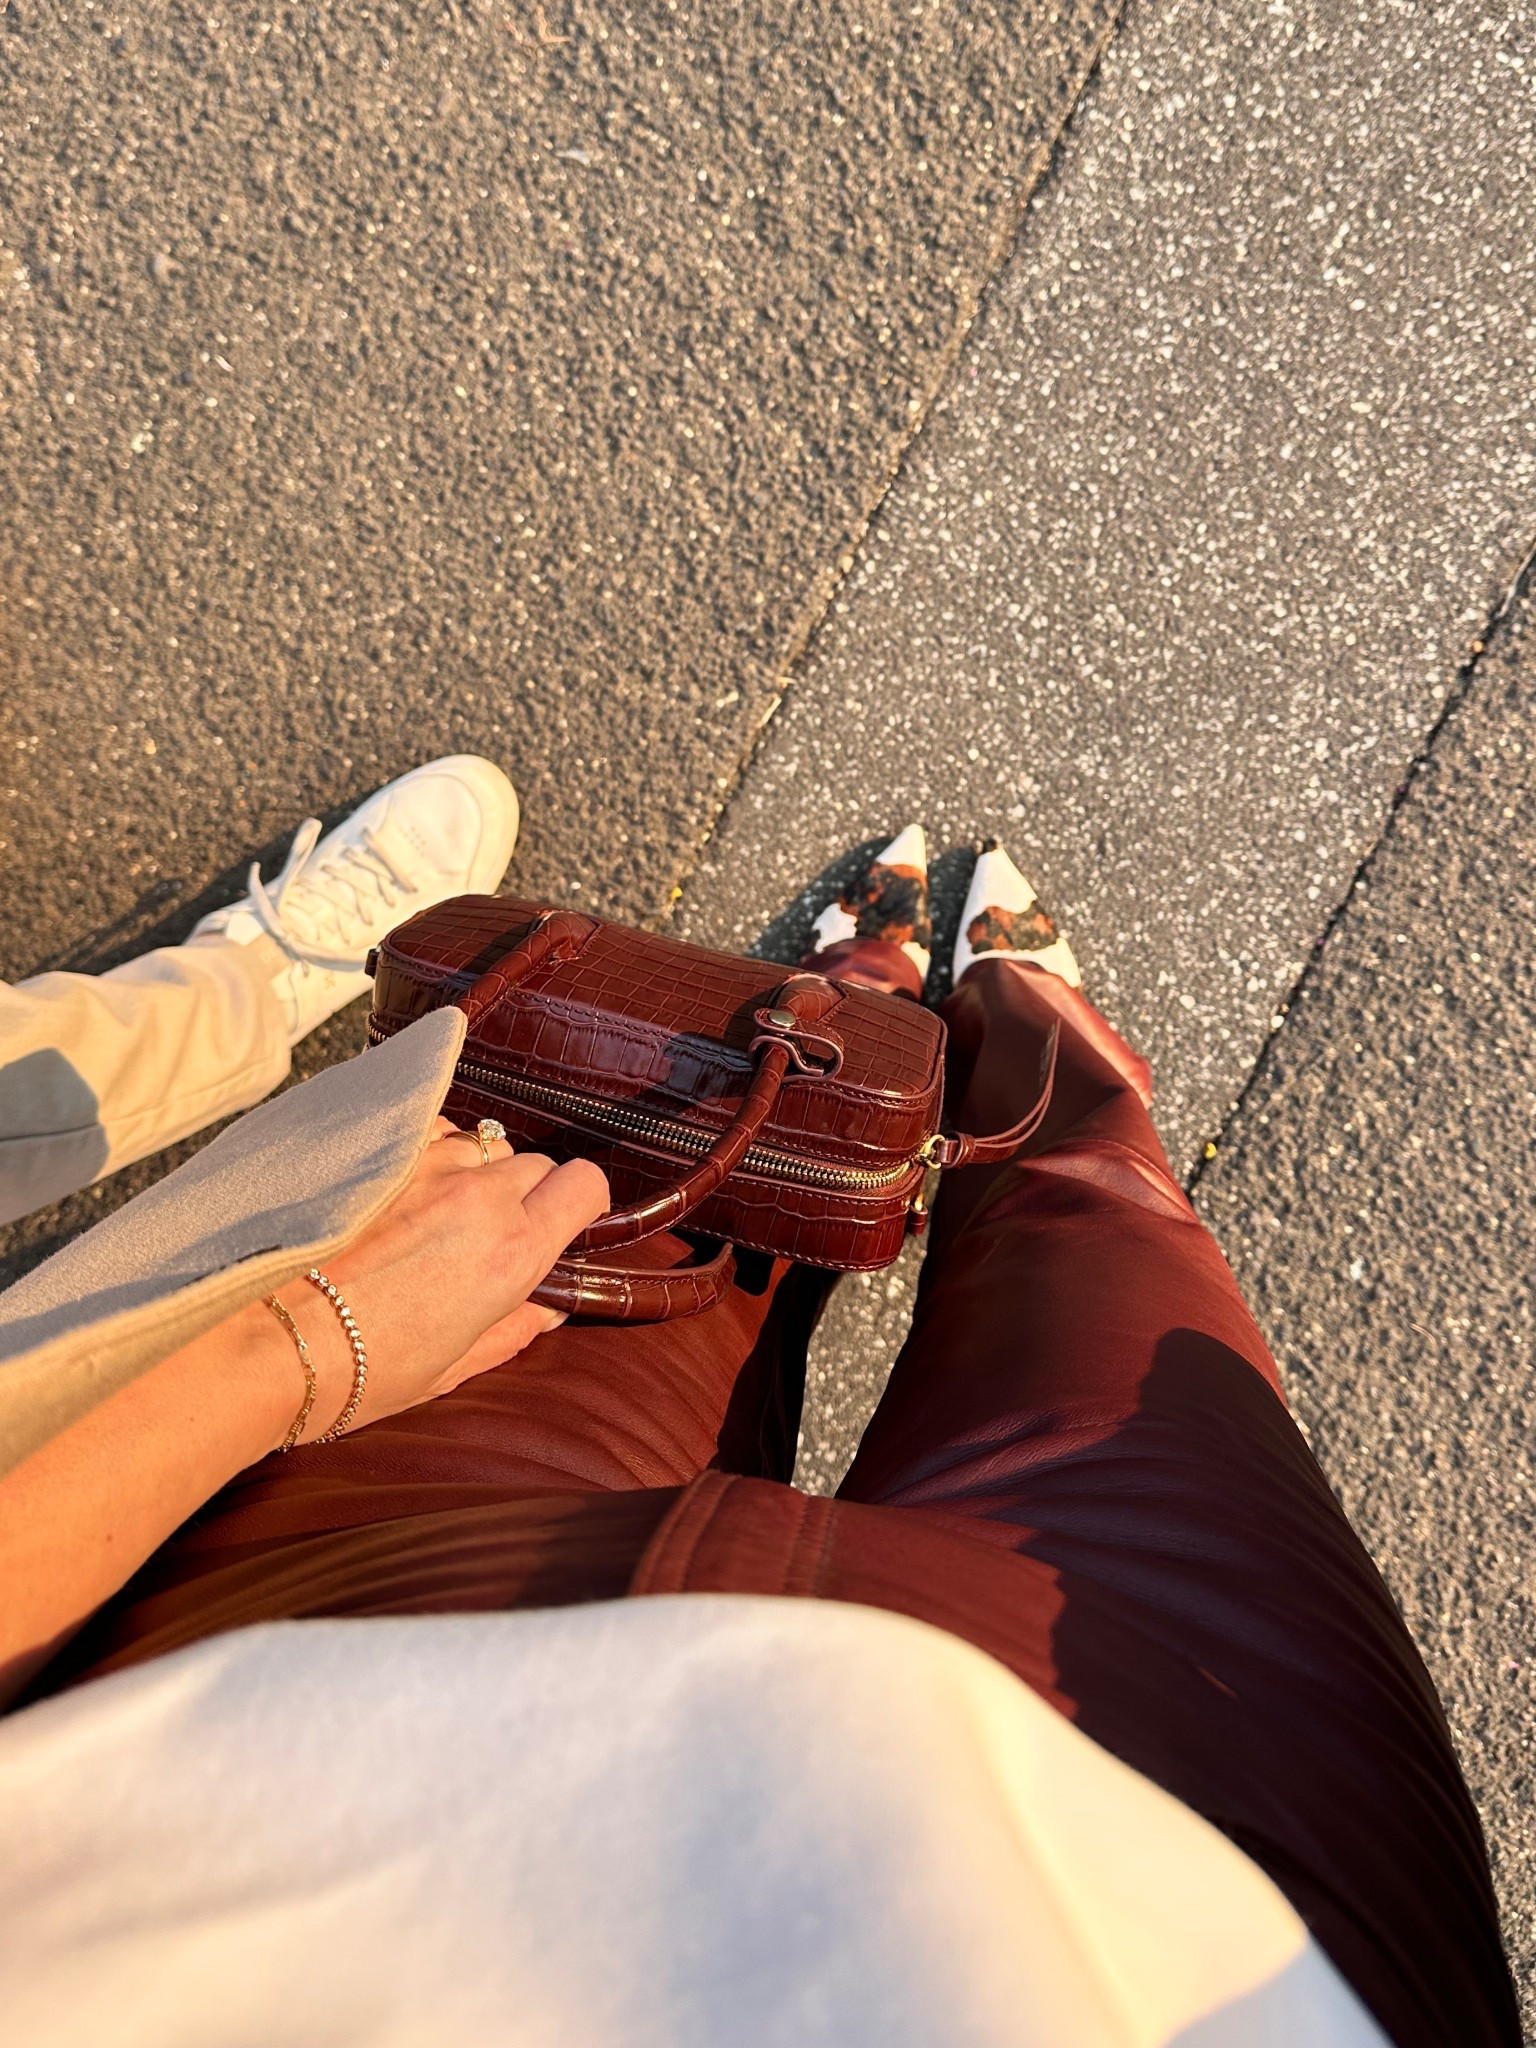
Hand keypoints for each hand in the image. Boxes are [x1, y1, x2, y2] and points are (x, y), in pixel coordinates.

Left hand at [277, 1119, 608, 1440]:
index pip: (584, 1186)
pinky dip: (422, 1152)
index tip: (561, 1221)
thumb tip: (545, 1311)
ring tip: (434, 1214)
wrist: (266, 1343)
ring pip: (479, 1143)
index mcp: (512, 1253)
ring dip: (471, 1171)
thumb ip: (512, 1330)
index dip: (579, 1203)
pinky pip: (425, 1131)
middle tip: (486, 1236)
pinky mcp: (376, 1150)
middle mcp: (479, 1197)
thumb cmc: (356, 1371)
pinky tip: (396, 1190)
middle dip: (523, 1194)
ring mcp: (425, 1165)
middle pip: (534, 1164)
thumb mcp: (452, 1368)